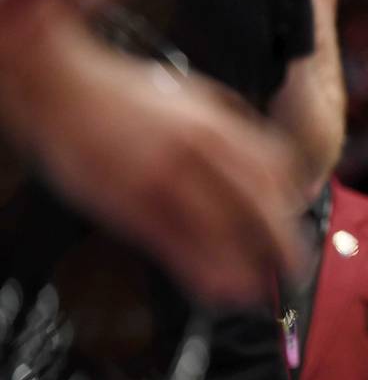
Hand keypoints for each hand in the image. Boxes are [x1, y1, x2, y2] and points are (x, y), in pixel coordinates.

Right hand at [5, 5, 304, 305]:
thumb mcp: (192, 93)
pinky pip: (177, 248)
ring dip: (247, 268)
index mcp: (218, 122)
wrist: (61, 88)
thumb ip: (230, 122)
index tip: (295, 221)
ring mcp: (165, 180)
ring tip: (259, 291)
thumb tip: (264, 156)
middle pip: (260, 204)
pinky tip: (218, 290)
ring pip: (222, 233)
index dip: (292, 200)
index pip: (275, 167)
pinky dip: (204, 273)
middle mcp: (200, 151)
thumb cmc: (123, 91)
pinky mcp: (132, 206)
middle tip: (294, 268)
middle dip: (284, 243)